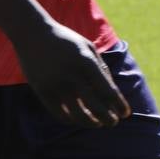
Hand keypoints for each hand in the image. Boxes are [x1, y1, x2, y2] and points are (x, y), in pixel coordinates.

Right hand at [12, 22, 130, 127]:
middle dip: (108, 118)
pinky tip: (79, 119)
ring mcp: (56, 85)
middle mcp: (72, 76)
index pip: (108, 91)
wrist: (34, 34)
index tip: (125, 113)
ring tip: (99, 124)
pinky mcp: (42, 92)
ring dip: (90, 122)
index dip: (119, 105)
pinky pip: (59, 113)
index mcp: (87, 63)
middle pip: (95, 106)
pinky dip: (71, 119)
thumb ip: (101, 68)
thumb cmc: (67, 40)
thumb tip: (112, 93)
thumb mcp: (88, 48)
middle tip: (114, 122)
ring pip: (77, 115)